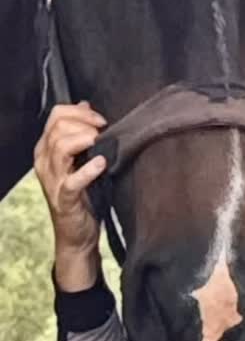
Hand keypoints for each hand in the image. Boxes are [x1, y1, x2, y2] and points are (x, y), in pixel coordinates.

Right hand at [33, 102, 107, 291]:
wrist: (77, 234)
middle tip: (104, 132)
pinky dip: (88, 170)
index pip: (56, 115)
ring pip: (61, 147)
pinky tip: (101, 164)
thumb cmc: (82, 194)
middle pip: (58, 128)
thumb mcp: (77, 159)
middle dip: (84, 124)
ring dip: (84, 140)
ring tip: (101, 144)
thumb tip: (84, 105)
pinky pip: (73, 181)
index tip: (100, 120)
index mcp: (46, 150)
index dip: (80, 112)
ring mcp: (53, 181)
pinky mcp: (65, 199)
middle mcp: (45, 163)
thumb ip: (78, 132)